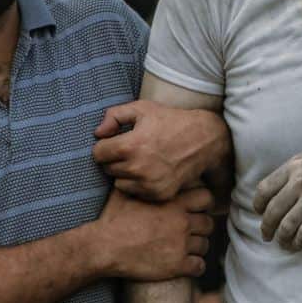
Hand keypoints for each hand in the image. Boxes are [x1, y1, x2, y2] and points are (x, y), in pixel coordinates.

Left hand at [93, 101, 229, 201]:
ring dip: (124, 174)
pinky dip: (138, 184)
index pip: (98, 154)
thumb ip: (114, 116)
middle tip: (129, 150)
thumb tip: (97, 132)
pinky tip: (149, 171)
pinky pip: (135, 192)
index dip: (103, 146)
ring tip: (139, 161)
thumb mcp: (142, 109)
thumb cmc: (170, 121)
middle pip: (107, 169)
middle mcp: (138, 168)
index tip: (113, 142)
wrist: (203, 140)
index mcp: (130, 145)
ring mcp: (149, 184)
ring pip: (119, 183)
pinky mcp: (159, 194)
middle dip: (113, 159)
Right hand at [95, 187, 213, 280]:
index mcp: (173, 202)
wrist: (105, 247)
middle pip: (208, 222)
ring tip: (186, 248)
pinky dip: (195, 266)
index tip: (195, 208)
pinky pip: (199, 266)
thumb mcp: (125, 192)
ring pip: (205, 245)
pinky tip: (186, 264)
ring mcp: (181, 244)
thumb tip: (137, 172)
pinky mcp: (177, 265)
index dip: (202, 203)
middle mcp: (181, 222)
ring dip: (197, 246)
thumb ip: (139, 182)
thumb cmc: (112, 218)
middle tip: (191, 230)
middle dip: (201, 226)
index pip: (206, 197)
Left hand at [253, 136, 301, 250]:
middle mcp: (299, 180)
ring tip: (281, 243)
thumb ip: (292, 173)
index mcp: (292, 166)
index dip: (258, 205)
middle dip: (266, 227)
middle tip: (266, 235)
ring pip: (287, 224)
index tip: (259, 213)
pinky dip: (298, 242)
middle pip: (272, 210)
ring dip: (281, 238)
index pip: (264, 189)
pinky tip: (298, 245)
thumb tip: (277, 192)